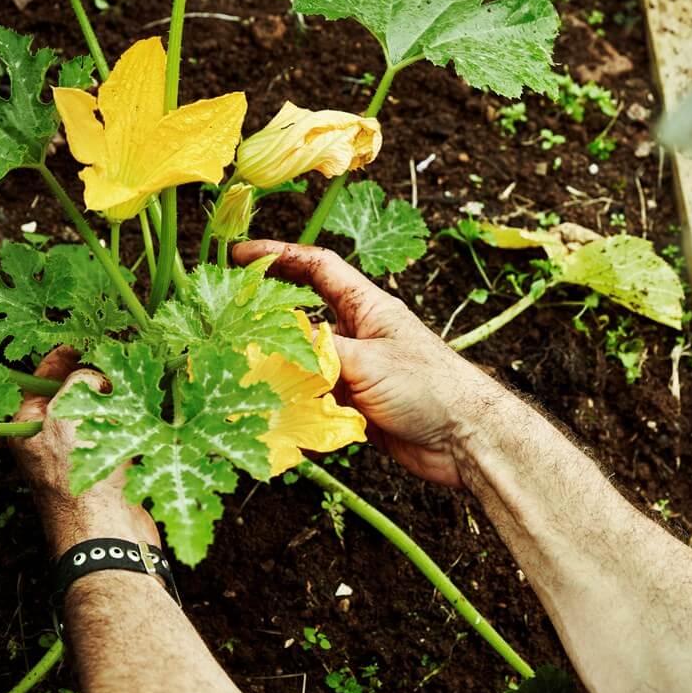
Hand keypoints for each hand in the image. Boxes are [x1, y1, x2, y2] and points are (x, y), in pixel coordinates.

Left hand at [11, 347, 159, 556]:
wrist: (108, 534)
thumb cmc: (78, 479)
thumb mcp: (68, 415)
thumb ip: (80, 381)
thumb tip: (100, 372)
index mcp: (28, 426)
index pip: (40, 378)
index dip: (64, 356)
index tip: (87, 339)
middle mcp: (52, 440)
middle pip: (76, 393)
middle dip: (100, 374)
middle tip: (122, 354)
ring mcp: (84, 455)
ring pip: (104, 413)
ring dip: (123, 396)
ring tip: (143, 375)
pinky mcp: (113, 469)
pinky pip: (126, 433)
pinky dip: (139, 419)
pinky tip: (156, 407)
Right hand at [232, 241, 512, 486]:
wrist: (464, 438)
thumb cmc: (427, 385)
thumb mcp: (369, 360)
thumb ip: (321, 351)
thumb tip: (276, 343)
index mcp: (366, 307)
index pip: (318, 269)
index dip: (279, 256)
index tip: (240, 254)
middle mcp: (359, 335)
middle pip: (303, 317)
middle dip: (267, 318)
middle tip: (226, 322)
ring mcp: (357, 370)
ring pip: (305, 363)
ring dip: (280, 370)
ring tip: (242, 373)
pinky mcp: (358, 405)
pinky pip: (317, 400)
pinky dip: (298, 406)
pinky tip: (276, 416)